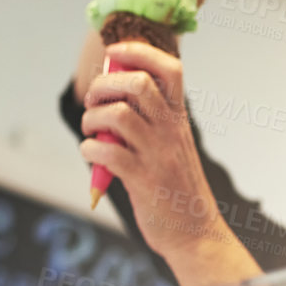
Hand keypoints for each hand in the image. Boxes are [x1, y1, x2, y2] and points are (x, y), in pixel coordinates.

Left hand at [79, 42, 258, 285]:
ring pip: (119, 115)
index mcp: (178, 119)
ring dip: (93, 118)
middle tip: (94, 102)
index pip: (169, 69)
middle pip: (137, 84)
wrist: (195, 233)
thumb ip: (146, 120)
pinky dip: (90, 149)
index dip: (139, 52)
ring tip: (91, 132)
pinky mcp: (143, 181)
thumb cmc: (173, 187)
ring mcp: (158, 155)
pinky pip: (109, 152)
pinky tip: (92, 155)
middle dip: (104, 85)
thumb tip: (106, 95)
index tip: (116, 52)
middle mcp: (171, 131)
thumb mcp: (169, 146)